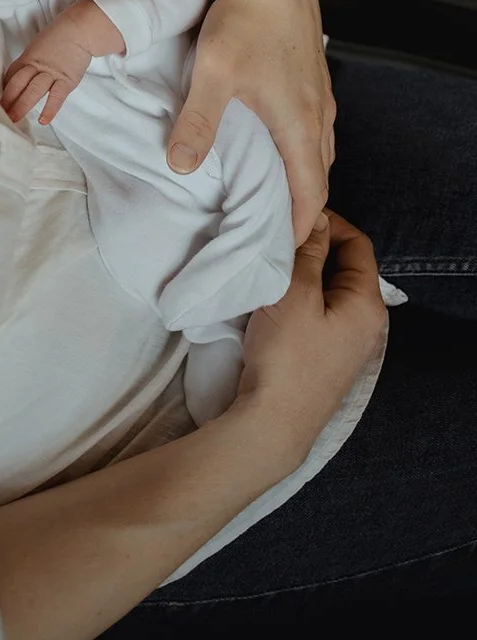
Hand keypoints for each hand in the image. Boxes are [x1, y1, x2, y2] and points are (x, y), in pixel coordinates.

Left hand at [1, 15, 92, 124]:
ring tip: (14, 119)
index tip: (0, 103)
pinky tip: (43, 121)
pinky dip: (50, 109)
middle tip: (1, 115)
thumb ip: (30, 62)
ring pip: (33, 90)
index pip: (11, 76)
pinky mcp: (67, 80)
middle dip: (8, 100)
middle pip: (18, 84)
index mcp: (28, 58)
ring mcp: (51, 73)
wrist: (79, 30)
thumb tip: (23, 78)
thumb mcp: (38, 47)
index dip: (4, 90)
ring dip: (22, 106)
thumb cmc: (59, 37)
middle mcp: (36, 66)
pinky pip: (56, 96)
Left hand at [167, 0, 333, 244]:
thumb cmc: (244, 21)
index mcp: (300, 125)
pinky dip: (301, 151)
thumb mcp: (214, 73)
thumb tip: (180, 167)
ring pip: (318, 152)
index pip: (309, 196)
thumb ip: (198, 122)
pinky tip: (276, 146)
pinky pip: (315, 129)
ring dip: (302, 180)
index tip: (279, 258)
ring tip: (273, 199)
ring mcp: (320, 96)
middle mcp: (319, 116)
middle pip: (318, 179)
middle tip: (270, 235)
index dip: (296, 230)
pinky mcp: (312, 78)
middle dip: (299, 211)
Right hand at [233, 211, 385, 464]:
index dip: (328, 222)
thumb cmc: (286, 356)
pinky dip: (299, 297)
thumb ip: (307, 253)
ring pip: (328, 290)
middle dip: (313, 247)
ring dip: (303, 273)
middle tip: (277, 237)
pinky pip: (318, 313)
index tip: (294, 215)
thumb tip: (316, 219)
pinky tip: (273, 297)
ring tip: (271, 263)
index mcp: (367, 304)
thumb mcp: (294, 294)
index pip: (358, 244)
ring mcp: (347, 344)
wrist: (271, 424)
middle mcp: (367, 324)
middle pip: (345, 267)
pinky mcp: (326, 358)